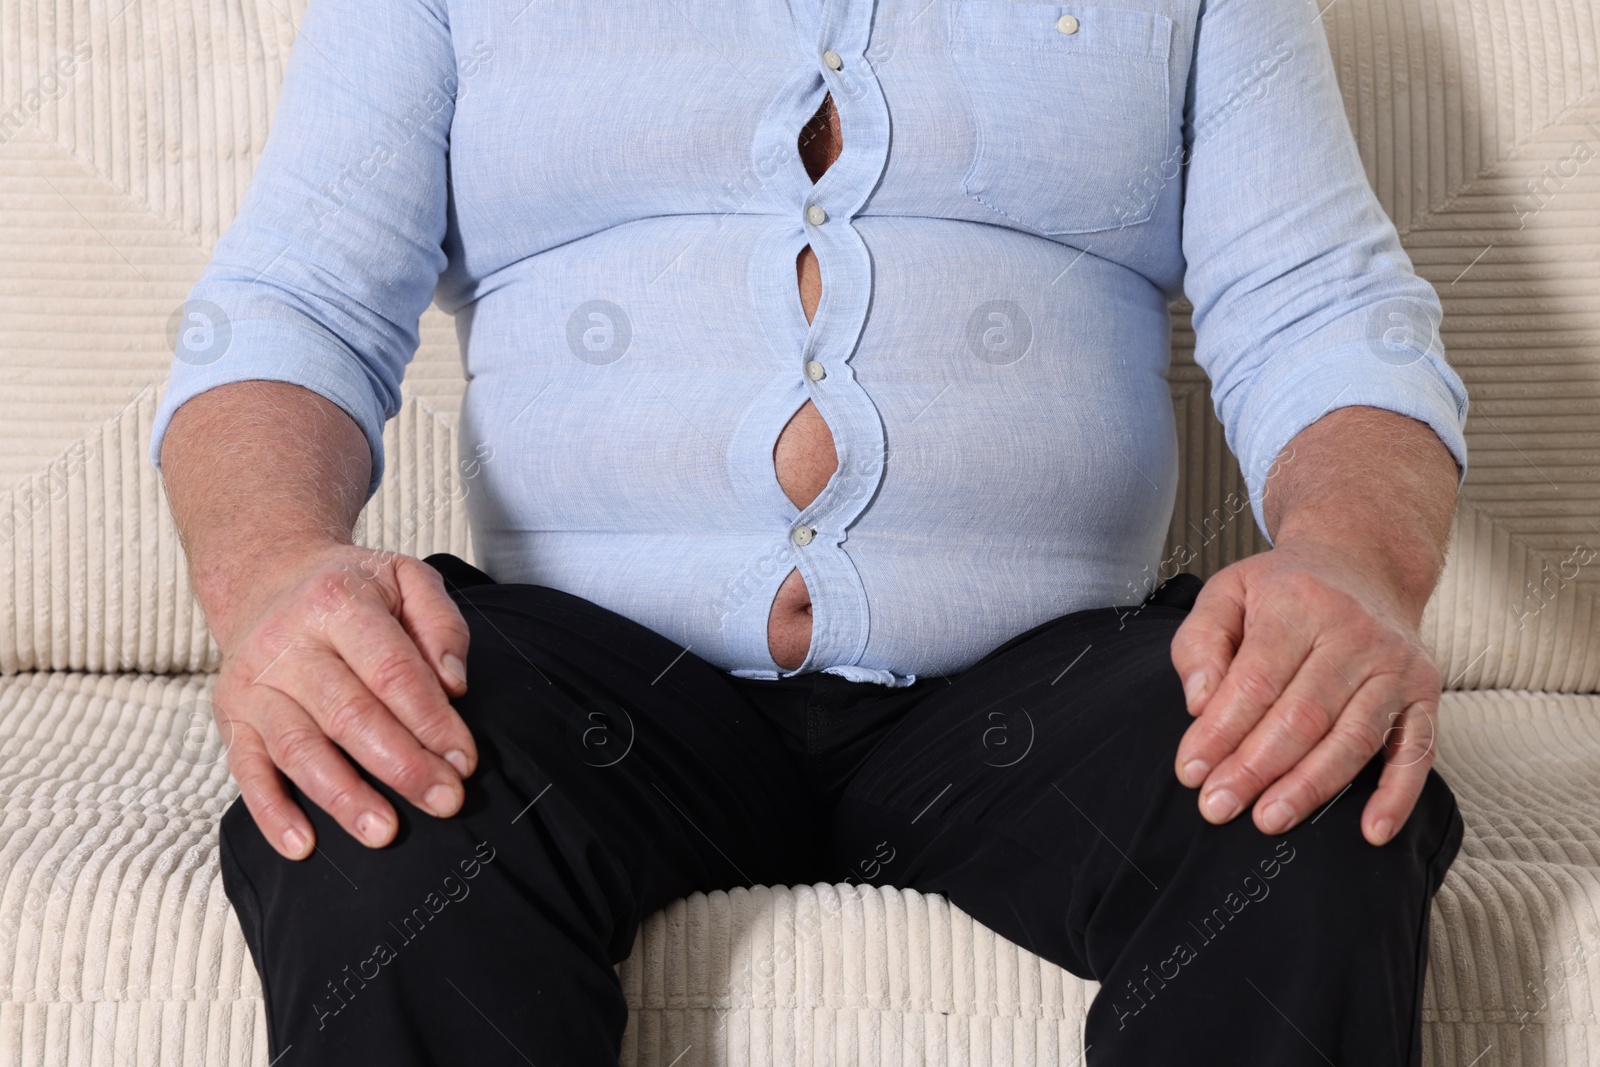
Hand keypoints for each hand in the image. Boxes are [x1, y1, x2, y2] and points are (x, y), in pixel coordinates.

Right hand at [209, 543, 475, 859]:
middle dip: (402, 765)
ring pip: (299, 749)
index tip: (465, 760)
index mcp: (338, 602)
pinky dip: (271, 812)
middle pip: (349, 714)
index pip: (393, 671)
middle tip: (445, 802)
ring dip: (344, 796)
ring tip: (385, 832)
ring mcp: (253, 683)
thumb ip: (441, 622)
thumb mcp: (406, 578)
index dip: (432, 720)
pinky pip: (246, 771)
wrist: (269, 578)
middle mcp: (287, 643)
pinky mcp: (231, 717)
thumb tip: (455, 684)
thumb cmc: (354, 590)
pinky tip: (303, 846)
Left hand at [1168, 538, 1440, 845]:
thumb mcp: (1228, 592)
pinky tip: (1371, 831)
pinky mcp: (1425, 692)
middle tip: (1218, 807)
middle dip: (1256, 768)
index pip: (1255, 681)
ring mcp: (1396, 666)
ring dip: (1310, 787)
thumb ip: (1201, 642)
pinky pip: (1417, 750)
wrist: (1364, 563)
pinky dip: (1397, 795)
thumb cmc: (1283, 589)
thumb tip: (1198, 703)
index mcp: (1299, 605)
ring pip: (1352, 738)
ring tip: (1269, 820)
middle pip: (1301, 716)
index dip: (1220, 731)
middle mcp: (1354, 634)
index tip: (1192, 771)